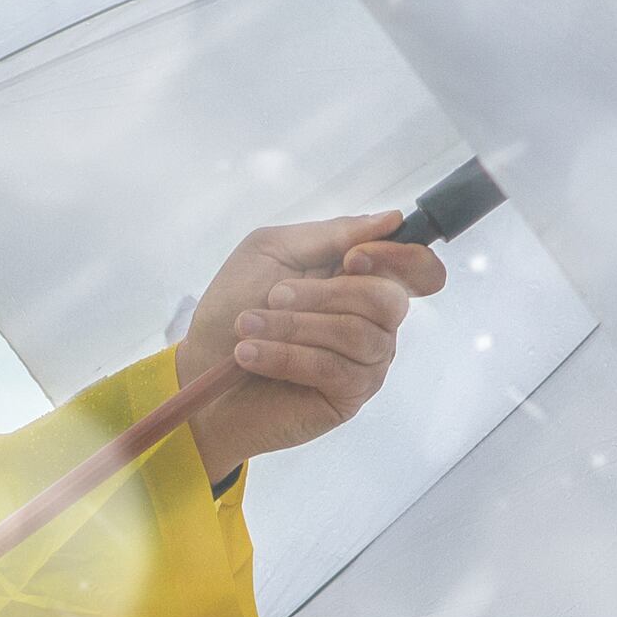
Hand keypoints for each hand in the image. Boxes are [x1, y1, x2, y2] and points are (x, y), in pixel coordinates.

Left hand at [172, 212, 446, 477]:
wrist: (199, 370)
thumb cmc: (233, 307)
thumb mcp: (272, 251)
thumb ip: (331, 234)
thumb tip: (392, 220)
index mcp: (362, 279)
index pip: (417, 268)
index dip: (398, 259)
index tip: (351, 258)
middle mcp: (374, 321)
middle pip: (388, 299)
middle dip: (325, 294)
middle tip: (273, 296)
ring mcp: (365, 361)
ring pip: (359, 335)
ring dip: (295, 326)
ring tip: (246, 327)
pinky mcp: (347, 397)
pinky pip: (336, 370)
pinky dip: (288, 356)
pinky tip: (251, 354)